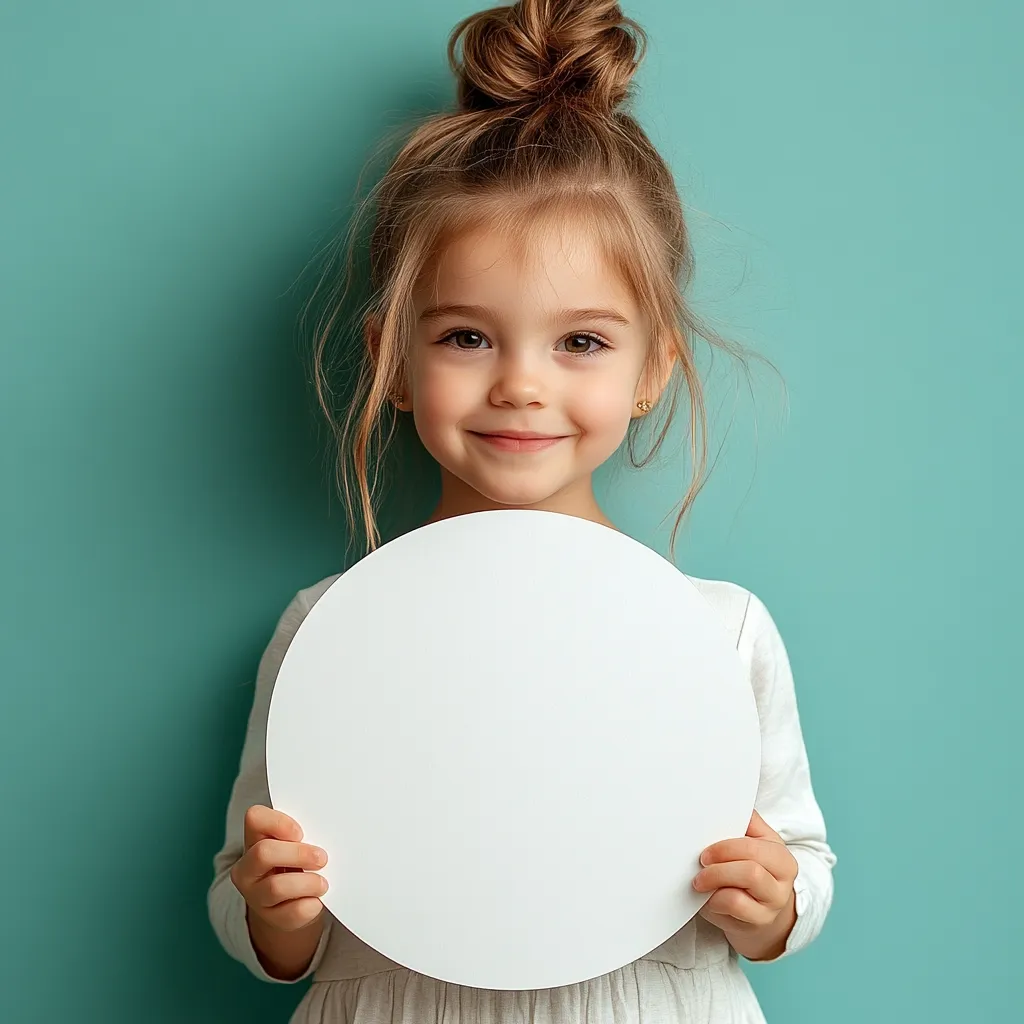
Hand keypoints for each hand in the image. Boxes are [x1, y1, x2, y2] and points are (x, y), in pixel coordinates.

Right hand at [231, 805, 328, 932]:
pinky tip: (316, 901)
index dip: (279, 823)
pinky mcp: (270, 918)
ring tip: (323, 883)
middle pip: (263, 853)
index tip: (301, 833)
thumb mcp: (295, 843)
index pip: (254, 818)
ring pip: (276, 887)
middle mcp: (247, 867)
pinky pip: (291, 912)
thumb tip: (327, 832)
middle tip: (322, 858)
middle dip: (299, 854)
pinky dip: (310, 906)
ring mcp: (255, 895)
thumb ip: (302, 835)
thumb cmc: (296, 862)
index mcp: (254, 838)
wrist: (291, 902)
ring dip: (308, 883)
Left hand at [692, 810, 797, 958]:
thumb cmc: (753, 870)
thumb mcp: (755, 844)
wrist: (765, 914)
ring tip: (700, 882)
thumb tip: (727, 796)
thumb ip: (746, 822)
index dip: (724, 849)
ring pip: (738, 894)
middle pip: (749, 871)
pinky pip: (732, 912)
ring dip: (714, 884)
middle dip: (717, 867)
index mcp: (781, 856)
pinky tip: (709, 899)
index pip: (753, 848)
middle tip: (700, 864)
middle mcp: (782, 882)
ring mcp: (771, 906)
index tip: (705, 851)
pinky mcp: (758, 923)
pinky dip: (714, 902)